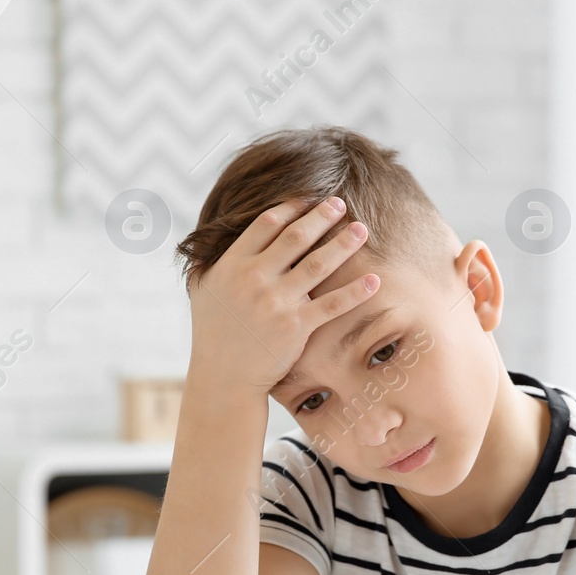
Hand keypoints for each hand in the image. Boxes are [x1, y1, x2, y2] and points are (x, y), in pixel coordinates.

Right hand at [186, 197, 378, 393]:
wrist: (223, 376)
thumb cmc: (213, 331)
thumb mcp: (202, 288)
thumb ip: (208, 259)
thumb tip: (209, 233)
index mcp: (233, 264)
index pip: (267, 224)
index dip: (291, 207)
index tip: (309, 198)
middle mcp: (255, 278)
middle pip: (296, 237)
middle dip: (322, 216)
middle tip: (340, 203)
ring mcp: (276, 302)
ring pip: (318, 264)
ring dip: (343, 243)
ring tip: (362, 229)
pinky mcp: (295, 327)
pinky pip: (332, 304)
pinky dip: (355, 291)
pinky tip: (373, 279)